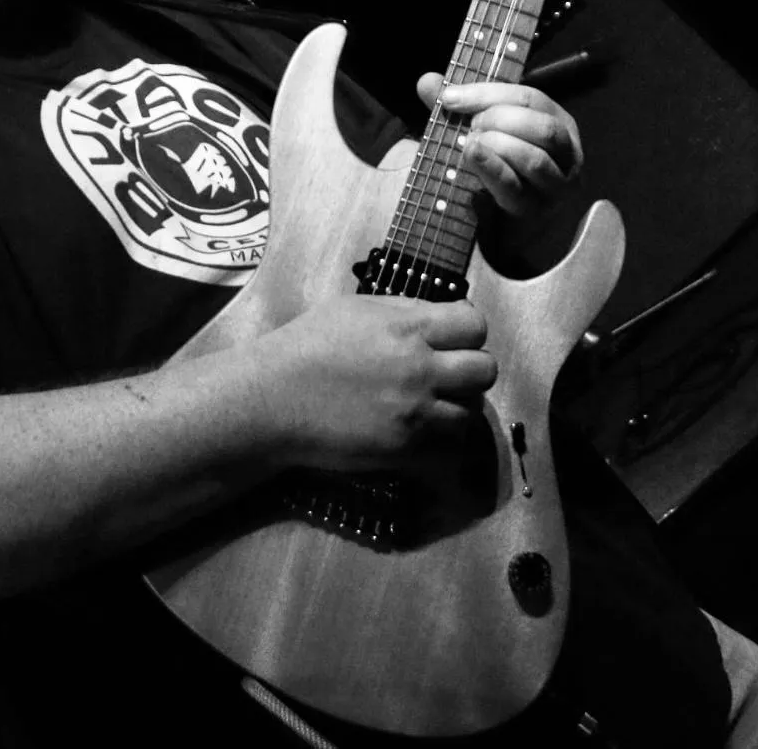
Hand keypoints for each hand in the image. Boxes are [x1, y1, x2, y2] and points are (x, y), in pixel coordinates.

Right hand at [254, 296, 493, 471]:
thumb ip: (403, 311)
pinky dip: (441, 442)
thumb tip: (437, 318)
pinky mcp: (405, 450)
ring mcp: (415, 412)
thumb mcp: (355, 308)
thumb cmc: (305, 347)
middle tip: (447, 374)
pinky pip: (449, 449)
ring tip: (431, 404)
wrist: (273, 399)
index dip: (466, 331)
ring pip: (471, 412)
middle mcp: (419, 368)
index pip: (475, 325)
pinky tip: (421, 431)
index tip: (452, 338)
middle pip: (484, 369)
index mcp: (408, 327)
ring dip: (456, 407)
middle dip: (469, 369)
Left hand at [416, 74, 582, 217]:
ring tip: (469, 144)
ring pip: (534, 159)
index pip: (530, 98)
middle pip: (541, 126)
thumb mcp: (475, 129)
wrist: (495, 221)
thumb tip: (426, 80)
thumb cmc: (492, 165)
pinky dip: (491, 169)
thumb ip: (455, 107)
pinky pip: (515, 188)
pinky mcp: (535, 212)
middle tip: (469, 126)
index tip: (449, 97)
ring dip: (497, 145)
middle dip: (499, 120)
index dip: (487, 93)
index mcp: (557, 122)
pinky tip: (472, 156)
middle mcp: (567, 153)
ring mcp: (556, 186)